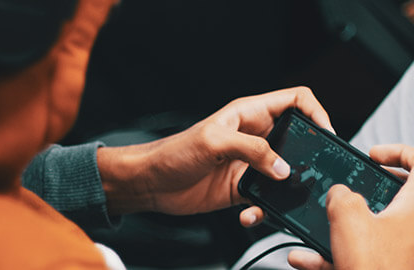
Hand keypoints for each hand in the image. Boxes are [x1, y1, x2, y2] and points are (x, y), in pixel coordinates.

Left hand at [97, 87, 333, 219]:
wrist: (154, 183)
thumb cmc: (174, 152)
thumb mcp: (213, 141)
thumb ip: (251, 149)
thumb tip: (281, 166)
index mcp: (248, 114)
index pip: (294, 101)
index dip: (315, 111)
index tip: (324, 132)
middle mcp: (253, 137)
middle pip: (296, 139)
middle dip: (308, 155)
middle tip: (312, 171)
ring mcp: (250, 163)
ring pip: (285, 172)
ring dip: (286, 188)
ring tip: (276, 196)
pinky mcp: (243, 187)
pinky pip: (266, 198)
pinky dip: (263, 209)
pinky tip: (249, 212)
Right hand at [288, 144, 413, 269]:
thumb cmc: (377, 269)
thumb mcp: (347, 216)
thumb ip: (340, 194)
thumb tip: (339, 194)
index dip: (397, 152)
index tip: (373, 155)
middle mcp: (410, 226)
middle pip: (395, 193)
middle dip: (365, 187)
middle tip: (348, 185)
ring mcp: (400, 248)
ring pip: (371, 226)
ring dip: (341, 224)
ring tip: (319, 223)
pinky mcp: (384, 266)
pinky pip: (358, 254)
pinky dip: (332, 254)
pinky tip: (305, 258)